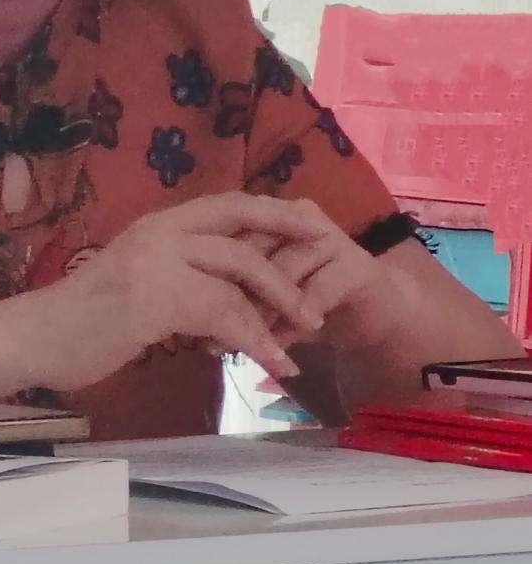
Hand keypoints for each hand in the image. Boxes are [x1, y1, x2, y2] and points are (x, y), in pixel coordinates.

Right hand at [12, 193, 329, 393]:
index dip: (274, 211)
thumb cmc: (86, 320)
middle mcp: (159, 230)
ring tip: (308, 332)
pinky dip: (255, 338)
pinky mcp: (153, 297)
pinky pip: (222, 312)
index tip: (313, 223)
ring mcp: (155, 260)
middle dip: (290, 245)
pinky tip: (271, 361)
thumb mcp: (140, 284)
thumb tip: (230, 293)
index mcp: (158, 224)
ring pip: (239, 268)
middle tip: (327, 270)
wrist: (35, 337)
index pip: (228, 203)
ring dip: (281, 302)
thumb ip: (182, 277)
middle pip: (241, 222)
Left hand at [202, 199, 403, 358]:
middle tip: (214, 337)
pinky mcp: (357, 266)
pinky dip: (294, 324)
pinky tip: (282, 348)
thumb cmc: (309, 303)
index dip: (209, 274)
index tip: (187, 318)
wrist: (377, 313)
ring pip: (283, 272)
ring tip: (246, 346)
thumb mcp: (264, 297)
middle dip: (231, 296)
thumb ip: (233, 294)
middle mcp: (297, 218)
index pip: (229, 233)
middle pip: (253, 250)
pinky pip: (315, 294)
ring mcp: (330, 238)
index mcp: (270, 214)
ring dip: (262, 313)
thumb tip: (192, 324)